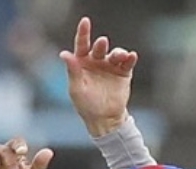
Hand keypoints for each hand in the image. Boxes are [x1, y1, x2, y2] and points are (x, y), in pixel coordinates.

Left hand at [61, 16, 137, 136]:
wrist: (104, 119)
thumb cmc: (86, 105)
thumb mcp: (76, 89)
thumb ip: (72, 71)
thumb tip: (64, 54)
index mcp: (83, 62)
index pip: (82, 44)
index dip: (83, 32)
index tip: (86, 21)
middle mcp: (97, 61)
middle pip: (100, 48)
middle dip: (101, 45)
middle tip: (102, 43)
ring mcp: (110, 67)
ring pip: (115, 54)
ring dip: (118, 52)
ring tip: (120, 56)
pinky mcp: (123, 74)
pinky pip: (127, 63)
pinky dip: (130, 59)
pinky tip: (131, 56)